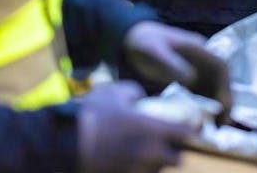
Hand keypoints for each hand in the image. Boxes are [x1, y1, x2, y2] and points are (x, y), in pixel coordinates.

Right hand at [77, 81, 193, 172]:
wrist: (64, 145)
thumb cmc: (91, 115)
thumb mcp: (113, 92)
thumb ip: (133, 91)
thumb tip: (140, 97)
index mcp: (153, 131)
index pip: (187, 134)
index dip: (192, 129)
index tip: (192, 125)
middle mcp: (150, 154)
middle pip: (177, 159)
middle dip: (175, 151)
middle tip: (167, 142)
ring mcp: (137, 171)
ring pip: (158, 169)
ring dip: (156, 161)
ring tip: (143, 151)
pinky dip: (139, 169)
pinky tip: (127, 160)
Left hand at [124, 22, 231, 120]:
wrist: (130, 40)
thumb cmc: (143, 42)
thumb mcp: (155, 49)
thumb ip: (170, 62)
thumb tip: (191, 79)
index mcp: (198, 49)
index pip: (221, 67)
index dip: (226, 85)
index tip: (224, 103)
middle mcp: (201, 61)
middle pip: (221, 81)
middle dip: (225, 101)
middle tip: (223, 124)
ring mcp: (195, 71)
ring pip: (213, 90)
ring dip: (218, 108)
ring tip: (216, 128)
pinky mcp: (186, 81)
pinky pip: (200, 95)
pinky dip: (203, 109)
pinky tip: (200, 123)